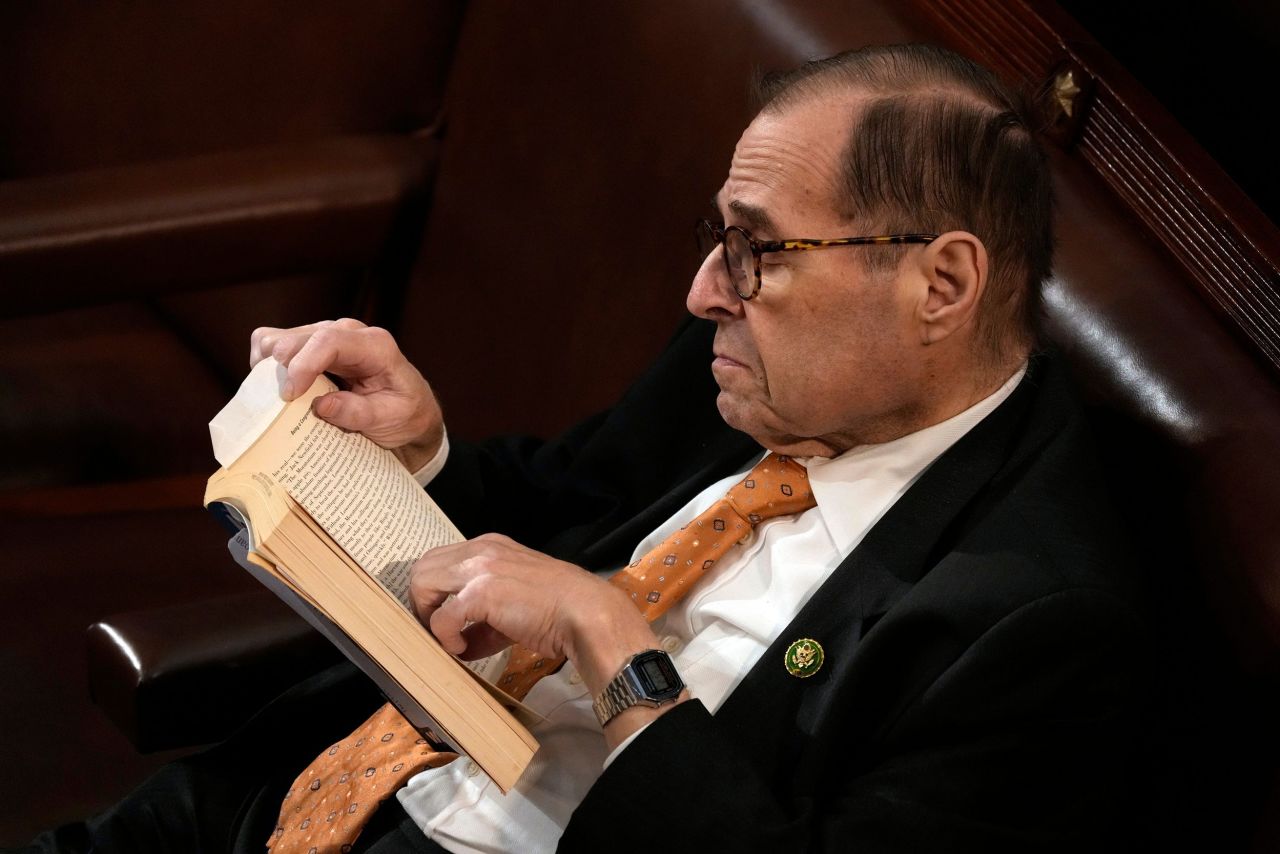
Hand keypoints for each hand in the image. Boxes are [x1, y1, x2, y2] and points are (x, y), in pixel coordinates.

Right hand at [249, 319, 443, 471]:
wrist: (408, 410)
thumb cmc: (404, 413)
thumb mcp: (391, 419)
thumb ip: (359, 413)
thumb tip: (321, 405)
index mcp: (375, 345)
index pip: (328, 342)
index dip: (303, 365)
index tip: (290, 396)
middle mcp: (348, 332)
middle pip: (296, 339)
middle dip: (281, 372)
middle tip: (283, 406)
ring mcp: (326, 334)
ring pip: (277, 339)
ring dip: (270, 369)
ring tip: (280, 399)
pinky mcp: (310, 343)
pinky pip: (272, 343)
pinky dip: (266, 365)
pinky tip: (276, 387)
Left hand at [408, 534, 658, 697]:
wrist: (584, 613)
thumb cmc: (557, 610)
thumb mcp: (514, 601)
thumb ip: (484, 615)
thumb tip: (462, 642)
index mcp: (490, 546)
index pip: (441, 559)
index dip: (435, 592)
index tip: (442, 619)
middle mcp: (481, 550)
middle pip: (423, 567)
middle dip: (423, 602)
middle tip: (439, 631)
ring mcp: (480, 569)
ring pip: (422, 584)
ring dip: (429, 617)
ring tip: (449, 639)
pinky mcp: (481, 593)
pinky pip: (441, 619)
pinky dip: (446, 638)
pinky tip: (464, 649)